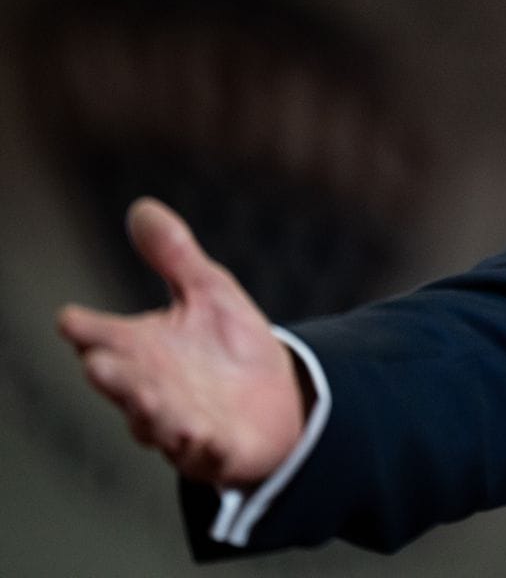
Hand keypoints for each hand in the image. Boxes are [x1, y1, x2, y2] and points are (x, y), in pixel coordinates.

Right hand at [57, 198, 306, 487]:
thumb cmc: (230, 347)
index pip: (102, 339)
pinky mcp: (216, 451)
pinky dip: (203, 445)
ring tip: (148, 396)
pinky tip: (203, 435)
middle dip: (113, 375)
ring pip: (156, 422)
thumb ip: (174, 257)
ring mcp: (180, 424)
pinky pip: (206, 452)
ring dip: (150, 411)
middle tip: (98, 362)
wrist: (280, 400)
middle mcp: (151, 390)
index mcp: (141, 350)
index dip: (86, 330)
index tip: (71, 319)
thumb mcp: (209, 293)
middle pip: (123, 384)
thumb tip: (142, 208)